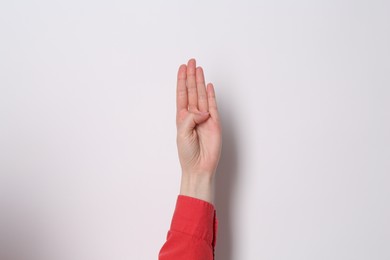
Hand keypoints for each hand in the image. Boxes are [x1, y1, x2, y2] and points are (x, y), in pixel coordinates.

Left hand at [176, 58, 221, 202]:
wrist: (199, 166)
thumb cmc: (187, 153)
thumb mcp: (182, 133)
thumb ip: (190, 119)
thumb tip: (202, 110)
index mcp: (182, 117)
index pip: (182, 94)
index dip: (182, 80)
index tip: (182, 68)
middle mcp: (193, 114)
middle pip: (193, 90)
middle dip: (191, 76)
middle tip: (191, 61)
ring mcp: (205, 117)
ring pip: (202, 95)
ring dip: (200, 81)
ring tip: (199, 68)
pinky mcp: (215, 122)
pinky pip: (213, 105)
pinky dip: (212, 95)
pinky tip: (209, 85)